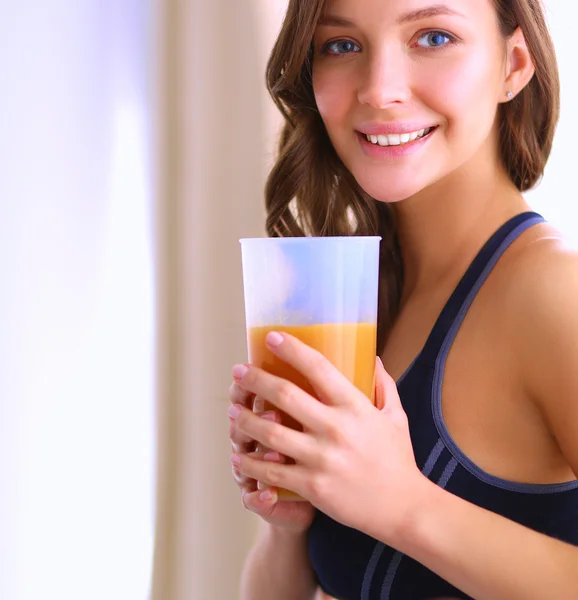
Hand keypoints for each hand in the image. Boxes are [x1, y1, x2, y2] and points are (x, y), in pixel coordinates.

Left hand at [229, 332, 424, 542]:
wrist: (403, 508)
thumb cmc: (397, 459)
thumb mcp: (396, 417)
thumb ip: (383, 385)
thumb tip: (373, 358)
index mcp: (355, 406)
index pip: (319, 368)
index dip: (292, 350)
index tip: (272, 338)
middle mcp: (336, 428)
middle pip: (285, 395)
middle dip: (256, 380)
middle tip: (238, 371)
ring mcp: (322, 458)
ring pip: (271, 432)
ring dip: (246, 419)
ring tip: (233, 410)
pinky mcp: (312, 485)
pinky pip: (272, 470)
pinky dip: (251, 462)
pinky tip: (239, 454)